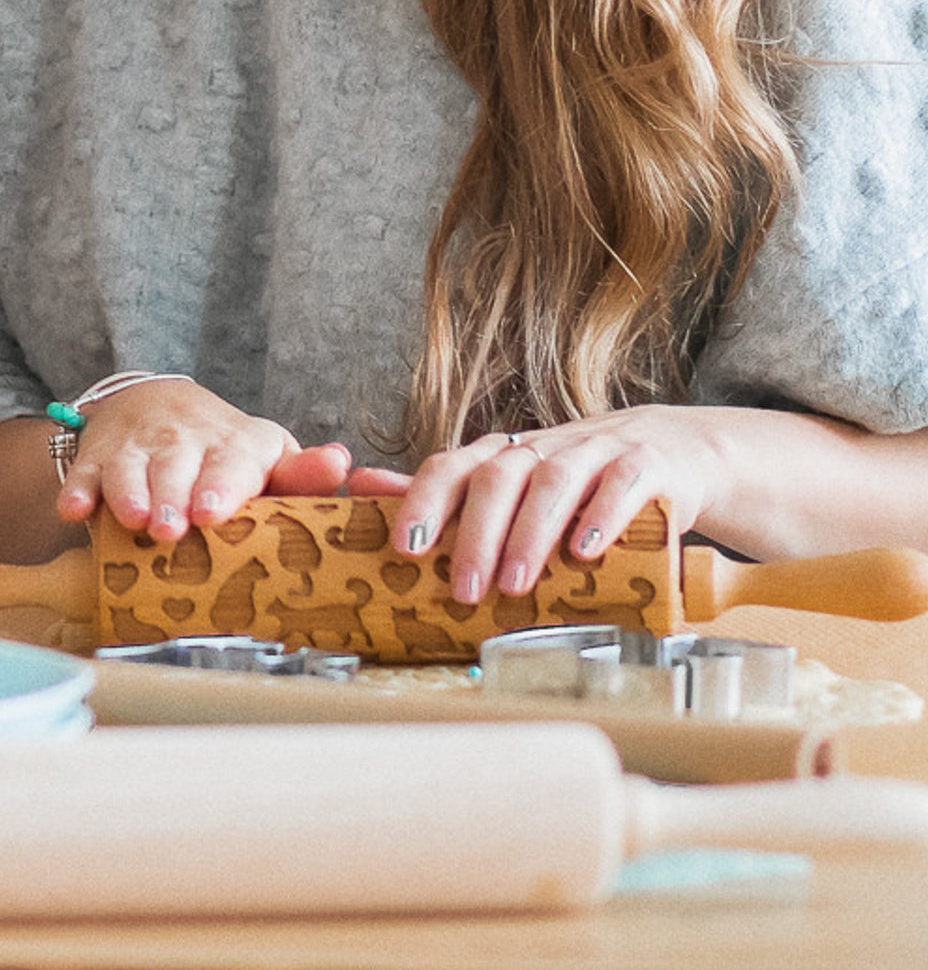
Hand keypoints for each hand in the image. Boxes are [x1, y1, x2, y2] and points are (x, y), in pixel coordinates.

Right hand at [57, 380, 324, 541]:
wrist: (159, 407)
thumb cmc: (229, 455)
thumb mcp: (269, 460)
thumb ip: (303, 475)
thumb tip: (341, 464)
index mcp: (237, 442)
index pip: (231, 460)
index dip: (221, 485)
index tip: (213, 512)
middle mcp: (185, 438)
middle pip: (177, 465)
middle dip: (172, 496)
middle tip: (171, 530)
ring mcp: (138, 445)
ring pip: (130, 467)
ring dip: (130, 493)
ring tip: (133, 521)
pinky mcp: (100, 454)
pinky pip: (86, 471)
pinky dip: (78, 489)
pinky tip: (73, 511)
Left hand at [390, 405, 725, 603]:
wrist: (669, 454)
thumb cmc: (579, 484)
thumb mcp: (517, 489)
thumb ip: (449, 495)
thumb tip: (367, 490)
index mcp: (504, 455)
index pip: (452, 466)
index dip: (425, 502)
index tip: (406, 548)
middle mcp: (543, 447)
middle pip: (499, 477)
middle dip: (476, 533)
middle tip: (465, 589)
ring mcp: (594, 452)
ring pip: (554, 481)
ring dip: (530, 533)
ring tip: (515, 583)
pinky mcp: (644, 467)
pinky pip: (620, 485)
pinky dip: (601, 517)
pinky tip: (585, 552)